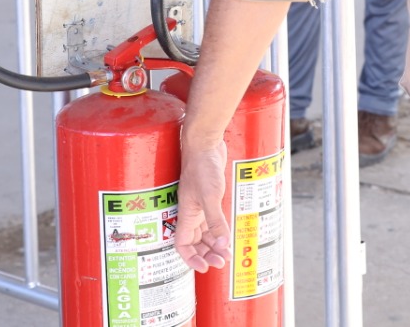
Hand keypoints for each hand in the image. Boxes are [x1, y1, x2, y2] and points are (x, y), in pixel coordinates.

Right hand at [174, 139, 230, 271]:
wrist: (206, 142)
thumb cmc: (202, 166)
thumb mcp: (210, 196)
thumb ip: (216, 221)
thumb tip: (223, 245)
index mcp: (186, 214)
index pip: (182, 244)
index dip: (190, 258)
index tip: (204, 267)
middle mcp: (191, 212)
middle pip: (195, 241)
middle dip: (206, 254)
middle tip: (221, 262)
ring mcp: (200, 204)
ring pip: (204, 232)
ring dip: (214, 244)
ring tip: (226, 253)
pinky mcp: (209, 196)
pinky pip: (212, 219)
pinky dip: (219, 229)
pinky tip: (228, 234)